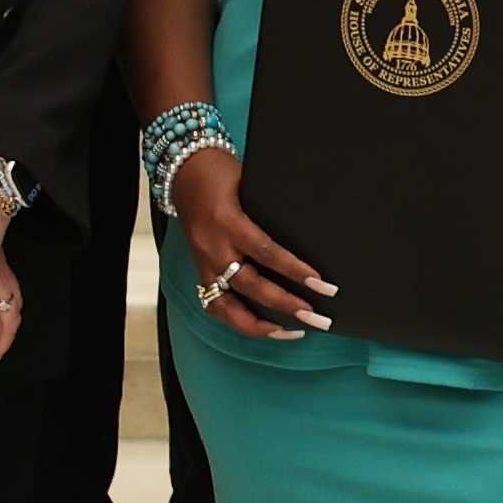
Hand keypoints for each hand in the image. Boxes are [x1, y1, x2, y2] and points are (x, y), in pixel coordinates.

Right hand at [172, 150, 336, 340]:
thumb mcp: (250, 182)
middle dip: (285, 304)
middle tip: (316, 316)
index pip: (266, 252)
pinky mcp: (199, 271)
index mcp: (229, 223)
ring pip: (228, 308)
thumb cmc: (221, 173)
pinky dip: (238, 320)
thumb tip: (309, 232)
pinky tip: (262, 326)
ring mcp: (204, 263)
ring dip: (261, 325)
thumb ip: (272, 210)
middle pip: (251, 286)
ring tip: (291, 331)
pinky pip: (215, 305)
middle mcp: (214, 248)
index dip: (294, 270)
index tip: (320, 283)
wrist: (182, 171)